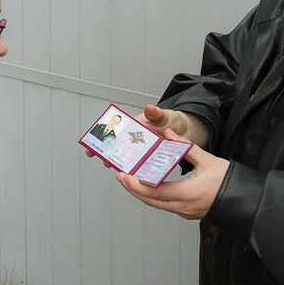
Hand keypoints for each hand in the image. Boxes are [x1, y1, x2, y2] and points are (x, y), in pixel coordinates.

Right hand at [84, 104, 210, 163]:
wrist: (188, 132)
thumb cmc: (173, 121)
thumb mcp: (165, 116)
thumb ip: (156, 113)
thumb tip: (149, 108)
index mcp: (137, 127)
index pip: (117, 131)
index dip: (106, 137)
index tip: (95, 144)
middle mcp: (138, 140)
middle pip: (121, 147)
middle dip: (111, 154)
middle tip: (105, 161)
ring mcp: (145, 151)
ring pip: (131, 158)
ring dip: (124, 164)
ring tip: (118, 170)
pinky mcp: (153, 161)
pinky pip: (144, 167)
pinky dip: (139, 171)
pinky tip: (137, 177)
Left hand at [115, 129, 228, 219]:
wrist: (244, 200)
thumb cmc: (228, 180)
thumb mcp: (207, 160)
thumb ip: (185, 146)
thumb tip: (168, 133)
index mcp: (187, 193)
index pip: (155, 191)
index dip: (137, 185)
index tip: (125, 176)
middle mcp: (183, 206)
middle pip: (151, 201)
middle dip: (133, 189)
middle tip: (121, 177)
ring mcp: (185, 212)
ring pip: (157, 204)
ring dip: (143, 193)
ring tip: (131, 181)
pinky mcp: (187, 212)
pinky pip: (165, 205)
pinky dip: (154, 196)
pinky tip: (149, 186)